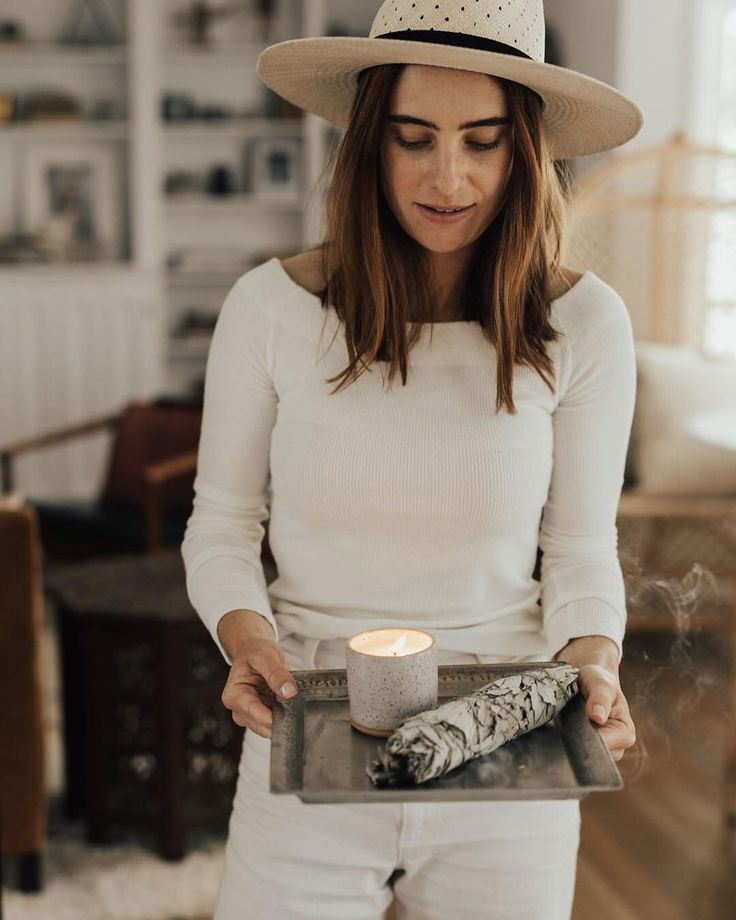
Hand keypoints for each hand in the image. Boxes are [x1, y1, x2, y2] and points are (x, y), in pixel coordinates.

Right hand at [221, 637, 298, 738]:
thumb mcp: (265, 656)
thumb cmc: (255, 653)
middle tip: (297, 706)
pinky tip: (290, 705)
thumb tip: (288, 692)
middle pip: (261, 726)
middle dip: (280, 718)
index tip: (290, 715)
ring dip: (283, 718)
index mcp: (234, 695)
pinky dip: (284, 716)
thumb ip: (276, 673)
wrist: (255, 652)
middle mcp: (239, 709)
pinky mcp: (261, 717)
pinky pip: (275, 723)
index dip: (272, 717)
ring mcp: (250, 715)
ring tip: (293, 702)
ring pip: (269, 728)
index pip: (253, 713)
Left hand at [554, 636, 636, 762]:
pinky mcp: (586, 748)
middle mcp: (616, 747)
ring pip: (581, 755)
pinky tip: (558, 730)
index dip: (587, 738)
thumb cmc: (598, 679)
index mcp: (625, 733)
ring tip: (562, 723)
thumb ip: (601, 697)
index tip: (572, 725)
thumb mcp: (600, 682)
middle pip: (592, 754)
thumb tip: (598, 718)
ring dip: (569, 741)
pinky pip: (575, 752)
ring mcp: (600, 750)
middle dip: (576, 741)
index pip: (604, 746)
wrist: (587, 678)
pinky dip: (566, 742)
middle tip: (563, 723)